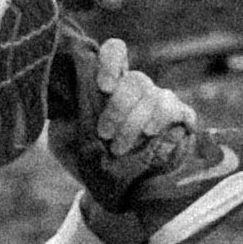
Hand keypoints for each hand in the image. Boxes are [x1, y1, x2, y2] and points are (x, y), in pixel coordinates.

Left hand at [47, 38, 195, 233]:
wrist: (113, 192)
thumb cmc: (87, 159)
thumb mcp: (65, 140)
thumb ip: (62, 120)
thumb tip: (62, 105)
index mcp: (110, 84)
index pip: (116, 51)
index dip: (112, 61)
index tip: (104, 87)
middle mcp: (137, 87)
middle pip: (135, 81)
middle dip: (118, 109)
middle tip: (105, 135)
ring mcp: (160, 101)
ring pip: (154, 96)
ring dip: (135, 123)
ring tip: (120, 148)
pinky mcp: (180, 119)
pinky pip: (178, 110)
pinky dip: (163, 121)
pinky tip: (150, 135)